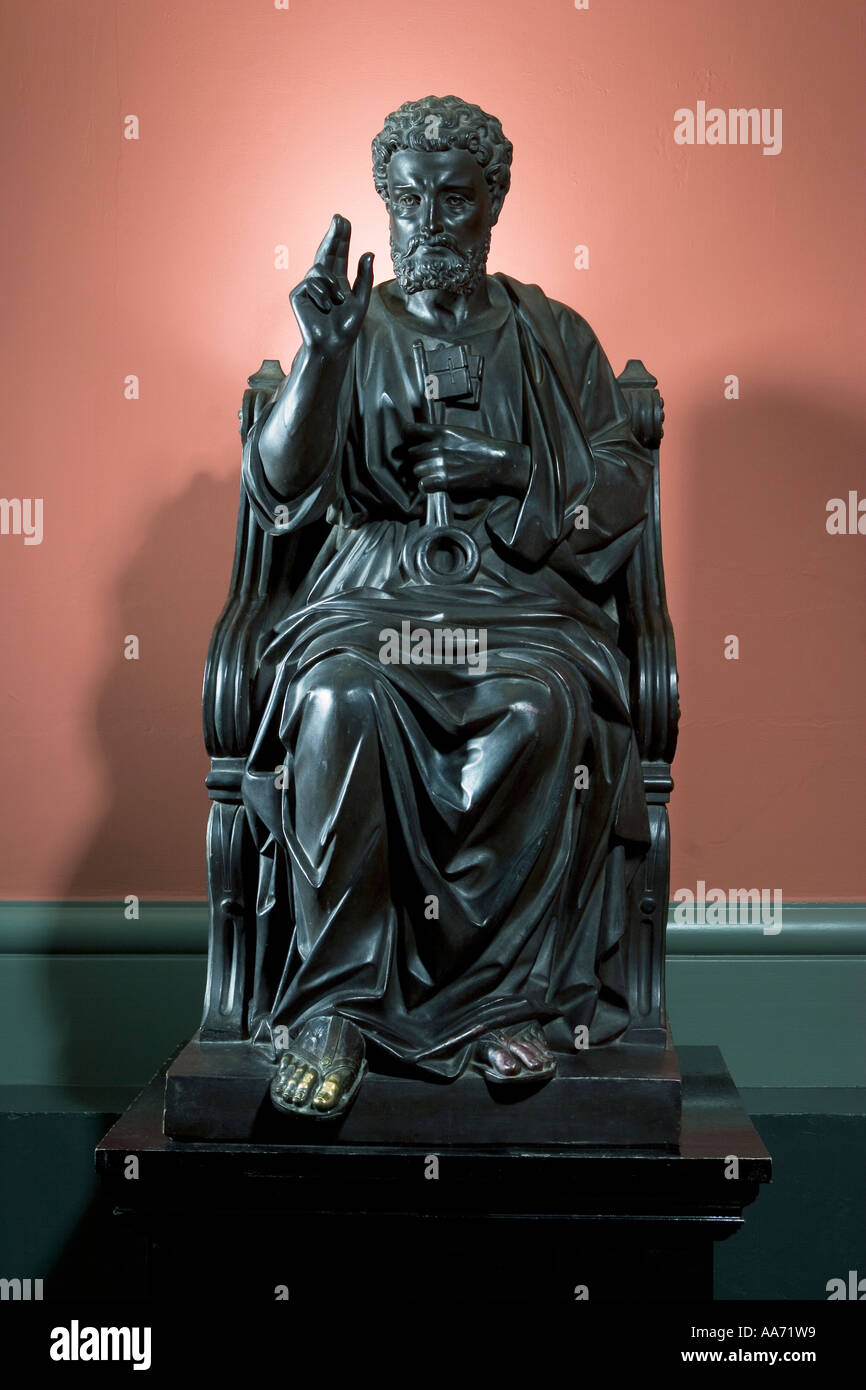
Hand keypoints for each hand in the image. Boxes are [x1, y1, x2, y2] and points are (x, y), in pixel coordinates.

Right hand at [290, 214, 373, 360]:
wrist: (332, 345)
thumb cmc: (346, 328)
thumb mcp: (361, 300)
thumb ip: (364, 277)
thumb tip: (369, 253)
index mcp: (337, 281)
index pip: (339, 254)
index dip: (341, 237)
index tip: (343, 220)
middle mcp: (322, 281)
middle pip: (326, 251)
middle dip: (334, 235)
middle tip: (339, 218)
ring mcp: (308, 287)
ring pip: (319, 268)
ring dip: (332, 284)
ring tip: (337, 301)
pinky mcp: (298, 294)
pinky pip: (311, 282)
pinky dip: (321, 295)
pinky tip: (324, 307)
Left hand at [400, 421, 530, 496]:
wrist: (498, 462)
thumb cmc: (483, 447)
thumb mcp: (461, 432)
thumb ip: (442, 434)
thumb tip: (427, 437)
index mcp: (442, 432)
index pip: (411, 431)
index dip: (407, 436)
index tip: (407, 440)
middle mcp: (438, 446)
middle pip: (412, 454)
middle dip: (417, 459)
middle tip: (426, 463)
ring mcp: (440, 464)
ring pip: (416, 470)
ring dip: (422, 474)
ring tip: (433, 475)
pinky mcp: (445, 480)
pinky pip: (423, 484)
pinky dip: (426, 486)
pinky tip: (433, 485)